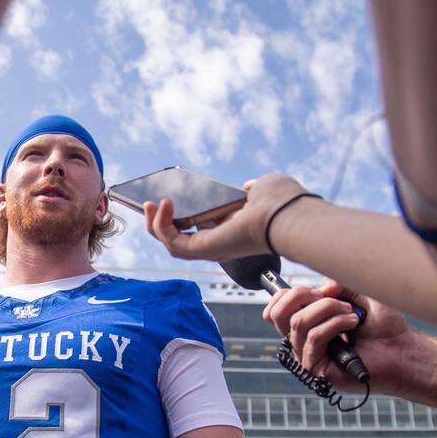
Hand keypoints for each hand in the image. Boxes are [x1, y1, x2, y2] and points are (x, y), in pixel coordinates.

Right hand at [143, 173, 307, 260]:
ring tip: (148, 203)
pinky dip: (162, 224)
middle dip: (159, 223)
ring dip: (154, 224)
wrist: (289, 215)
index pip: (199, 227)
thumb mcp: (263, 189)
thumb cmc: (282, 202)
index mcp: (231, 230)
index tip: (170, 198)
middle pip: (178, 239)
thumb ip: (252, 189)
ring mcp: (209, 249)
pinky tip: (162, 204)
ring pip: (170, 243)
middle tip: (151, 203)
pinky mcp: (202, 249)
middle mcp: (218, 243)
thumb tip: (248, 187)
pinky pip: (172, 241)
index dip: (181, 215)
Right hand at [262, 278, 414, 394]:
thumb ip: (338, 285)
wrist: (402, 351)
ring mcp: (308, 356)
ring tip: (352, 313)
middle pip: (276, 314)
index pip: (275, 309)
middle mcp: (302, 341)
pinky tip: (353, 323)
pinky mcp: (317, 369)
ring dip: (328, 309)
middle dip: (301, 296)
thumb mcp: (360, 295)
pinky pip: (314, 337)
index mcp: (307, 325)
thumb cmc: (384, 327)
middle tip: (330, 297)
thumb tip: (320, 289)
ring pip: (299, 322)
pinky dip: (335, 323)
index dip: (288, 294)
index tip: (316, 292)